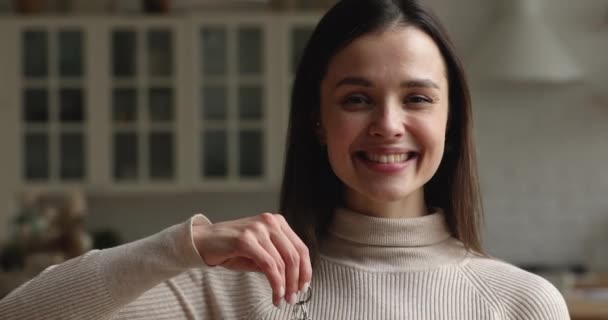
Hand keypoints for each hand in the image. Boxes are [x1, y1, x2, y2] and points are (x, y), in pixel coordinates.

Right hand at [192, 213, 311, 306]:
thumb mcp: (259, 252)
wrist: (201, 241)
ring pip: (282, 262)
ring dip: (285, 286)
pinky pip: (268, 266)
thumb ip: (276, 260)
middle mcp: (270, 222)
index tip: (304, 287)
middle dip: (297, 281)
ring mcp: (258, 229)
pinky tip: (275, 295)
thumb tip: (295, 279)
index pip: (300, 248)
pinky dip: (275, 283)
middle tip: (294, 298)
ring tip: (283, 300)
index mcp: (276, 222)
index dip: (306, 270)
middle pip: (294, 255)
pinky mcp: (246, 240)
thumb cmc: (230, 248)